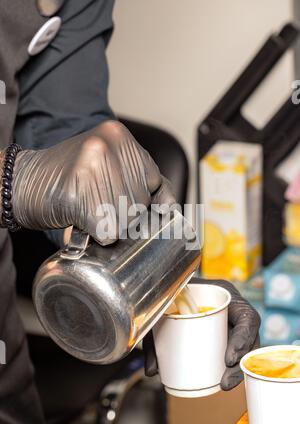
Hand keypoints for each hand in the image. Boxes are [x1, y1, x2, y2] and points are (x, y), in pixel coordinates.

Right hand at [10, 120, 175, 243]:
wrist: (22, 181)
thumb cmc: (66, 177)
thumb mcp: (106, 164)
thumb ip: (136, 176)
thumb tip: (169, 207)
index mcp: (119, 136)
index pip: (155, 180)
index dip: (147, 201)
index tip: (135, 209)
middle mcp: (109, 147)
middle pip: (141, 203)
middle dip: (125, 214)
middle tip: (100, 207)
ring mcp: (95, 170)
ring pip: (127, 219)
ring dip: (111, 225)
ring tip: (89, 211)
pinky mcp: (81, 196)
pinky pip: (108, 231)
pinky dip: (97, 234)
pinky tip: (83, 222)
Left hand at [143, 278, 260, 390]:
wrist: (171, 287)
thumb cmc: (171, 292)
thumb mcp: (164, 305)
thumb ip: (155, 333)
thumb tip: (152, 371)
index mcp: (225, 295)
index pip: (247, 317)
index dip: (243, 339)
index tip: (228, 360)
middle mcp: (232, 309)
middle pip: (250, 338)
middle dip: (240, 364)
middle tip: (224, 382)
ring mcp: (231, 322)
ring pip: (245, 348)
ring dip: (237, 370)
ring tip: (223, 385)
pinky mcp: (225, 334)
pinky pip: (234, 351)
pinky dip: (229, 367)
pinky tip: (222, 381)